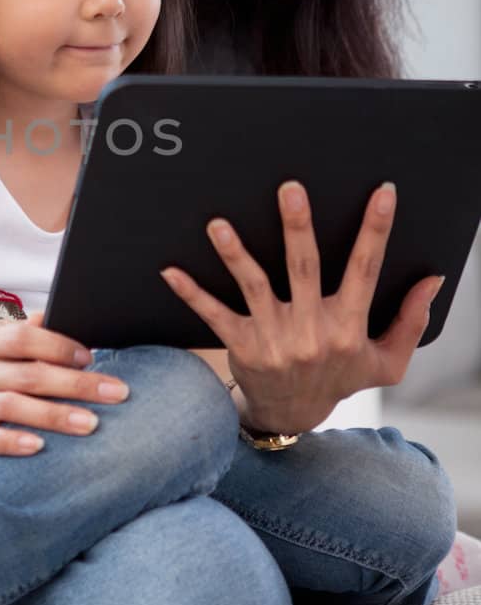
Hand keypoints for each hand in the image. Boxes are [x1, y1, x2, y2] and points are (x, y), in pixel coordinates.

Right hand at [0, 310, 128, 456]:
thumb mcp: (2, 338)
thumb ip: (34, 329)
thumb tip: (75, 317)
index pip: (24, 338)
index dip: (59, 347)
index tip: (91, 358)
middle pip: (29, 375)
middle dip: (76, 384)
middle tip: (115, 393)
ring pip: (14, 407)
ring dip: (54, 416)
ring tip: (91, 424)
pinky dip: (13, 443)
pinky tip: (39, 447)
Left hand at [160, 180, 443, 435]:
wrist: (292, 415)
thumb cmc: (340, 378)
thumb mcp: (385, 361)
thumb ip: (411, 321)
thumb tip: (434, 279)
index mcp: (348, 327)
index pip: (365, 270)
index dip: (376, 231)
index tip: (382, 192)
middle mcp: (311, 331)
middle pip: (304, 269)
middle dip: (298, 227)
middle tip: (290, 188)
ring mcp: (273, 338)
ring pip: (254, 286)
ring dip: (235, 254)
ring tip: (218, 224)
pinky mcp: (241, 346)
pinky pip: (213, 316)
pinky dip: (192, 294)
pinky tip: (170, 270)